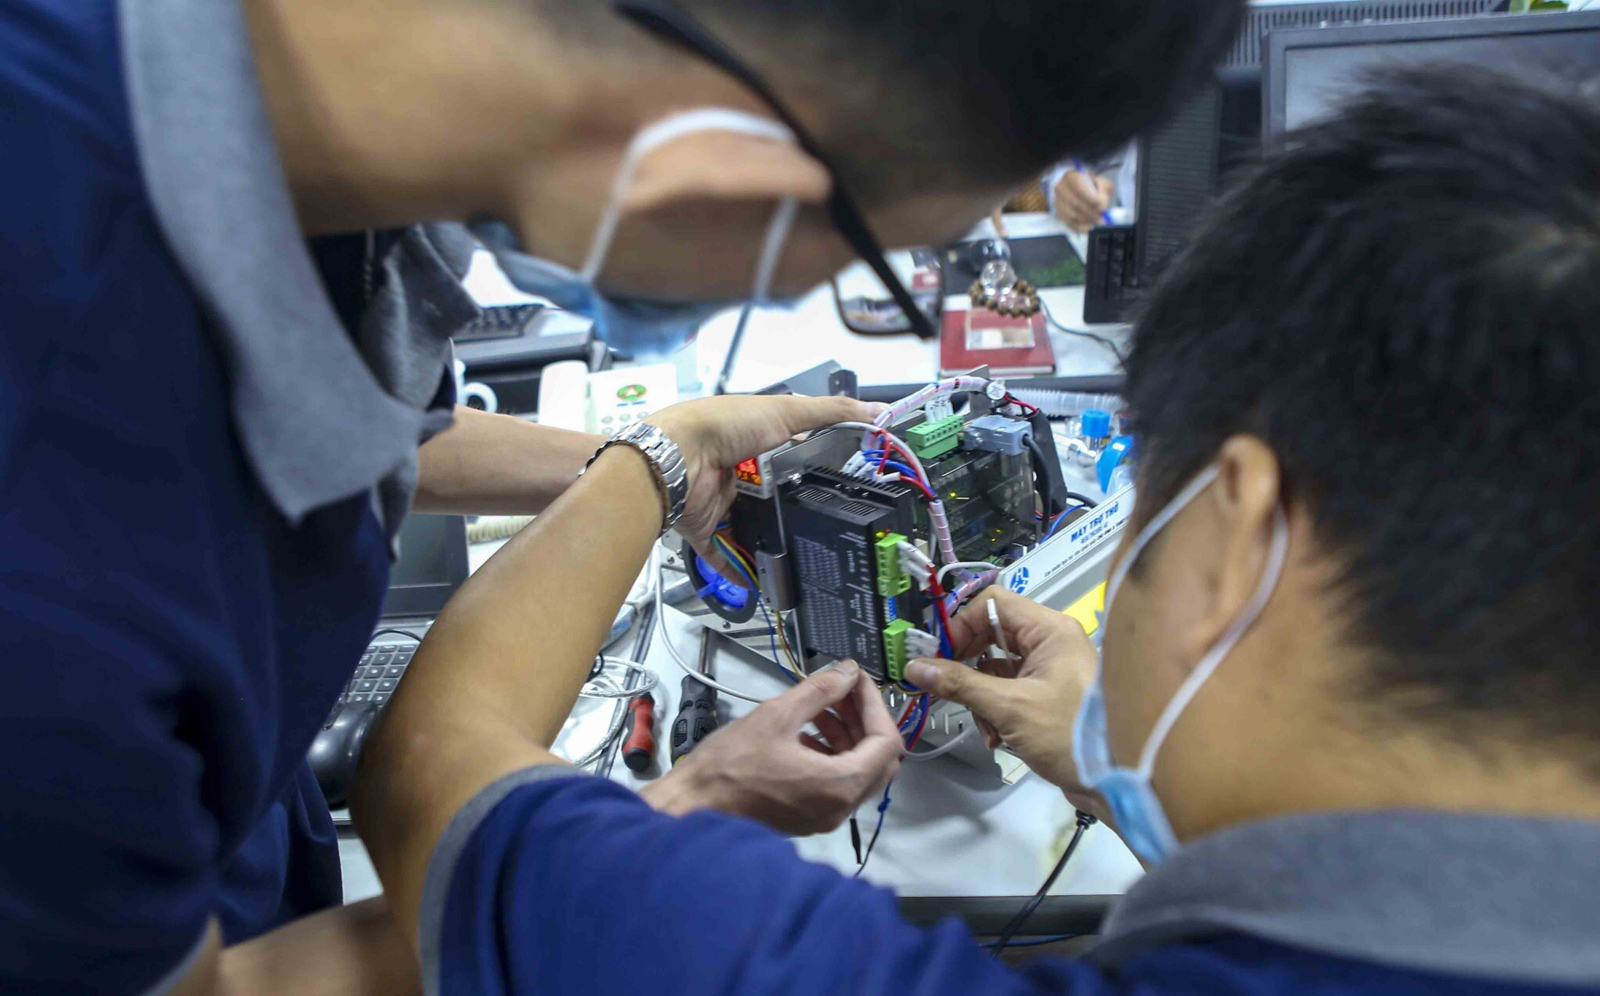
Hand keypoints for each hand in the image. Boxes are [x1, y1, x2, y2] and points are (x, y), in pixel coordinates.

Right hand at [639, 661, 901, 834]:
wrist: (692, 807)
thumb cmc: (728, 766)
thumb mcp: (777, 715)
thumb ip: (820, 691)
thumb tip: (847, 672)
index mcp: (840, 785)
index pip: (887, 742)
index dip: (876, 705)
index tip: (857, 681)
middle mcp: (840, 807)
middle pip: (878, 760)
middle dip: (865, 720)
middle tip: (845, 691)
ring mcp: (825, 816)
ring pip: (857, 771)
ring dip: (848, 735)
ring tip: (820, 707)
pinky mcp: (808, 817)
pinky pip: (836, 784)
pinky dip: (831, 755)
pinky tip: (805, 731)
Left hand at [648, 394, 882, 573]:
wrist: (676, 457)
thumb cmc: (723, 426)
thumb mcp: (786, 411)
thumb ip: (832, 412)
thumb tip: (876, 411)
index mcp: (754, 439)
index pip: (789, 453)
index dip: (811, 466)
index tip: (838, 484)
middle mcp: (736, 470)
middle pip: (770, 496)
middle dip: (789, 509)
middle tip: (822, 525)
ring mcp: (719, 499)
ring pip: (749, 526)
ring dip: (767, 540)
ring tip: (799, 556)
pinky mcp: (704, 526)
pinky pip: (724, 552)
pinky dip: (739, 567)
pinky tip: (759, 579)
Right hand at [902, 590, 1105, 817]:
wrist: (1119, 781)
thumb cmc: (1071, 734)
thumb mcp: (1009, 707)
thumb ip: (959, 684)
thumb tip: (916, 666)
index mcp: (1050, 630)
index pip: (993, 604)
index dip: (961, 625)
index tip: (937, 654)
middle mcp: (1051, 642)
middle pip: (992, 635)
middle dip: (966, 664)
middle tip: (944, 685)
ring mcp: (1050, 670)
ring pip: (996, 667)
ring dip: (980, 695)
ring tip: (985, 725)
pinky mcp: (1048, 697)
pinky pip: (1008, 690)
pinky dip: (996, 711)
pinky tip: (997, 737)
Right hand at [1052, 170, 1113, 232]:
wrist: (1076, 189)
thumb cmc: (1090, 185)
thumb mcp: (1100, 181)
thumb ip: (1104, 190)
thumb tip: (1103, 205)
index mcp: (1071, 177)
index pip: (1079, 189)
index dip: (1091, 199)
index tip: (1102, 207)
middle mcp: (1061, 188)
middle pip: (1076, 204)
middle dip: (1091, 212)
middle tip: (1102, 217)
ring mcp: (1058, 202)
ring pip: (1072, 215)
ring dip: (1087, 220)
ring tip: (1098, 221)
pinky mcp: (1059, 214)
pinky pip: (1070, 223)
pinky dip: (1081, 227)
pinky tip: (1090, 226)